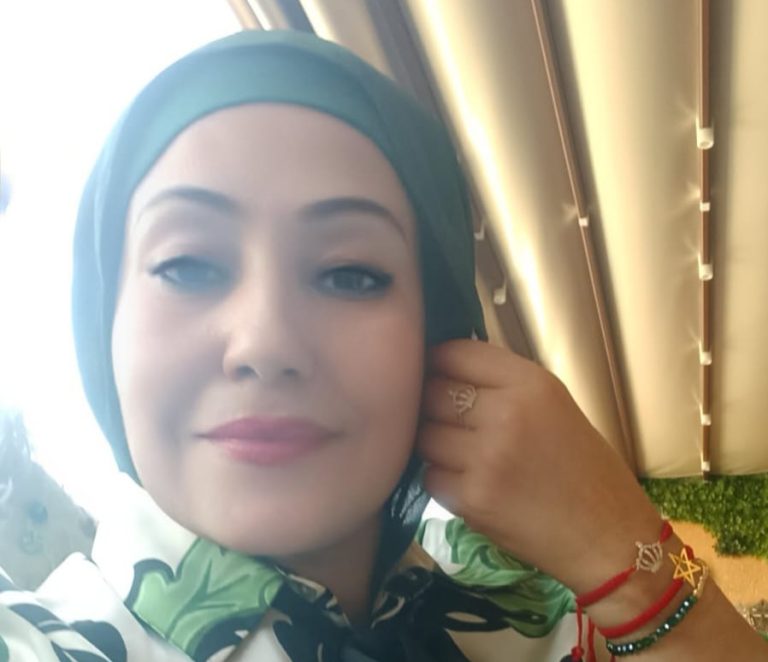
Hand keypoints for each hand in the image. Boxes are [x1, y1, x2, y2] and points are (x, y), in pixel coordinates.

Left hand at [418, 339, 662, 592]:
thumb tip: (448, 370)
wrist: (610, 539)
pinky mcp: (472, 499)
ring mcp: (486, 458)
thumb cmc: (587, 470)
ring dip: (435, 444)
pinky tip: (468, 485)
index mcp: (531, 384)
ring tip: (460, 455)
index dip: (438, 364)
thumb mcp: (555, 406)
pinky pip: (430, 476)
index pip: (456, 355)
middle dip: (432, 406)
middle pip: (432, 393)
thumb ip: (504, 385)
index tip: (435, 374)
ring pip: (425, 435)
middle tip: (448, 421)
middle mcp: (506, 413)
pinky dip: (442, 480)